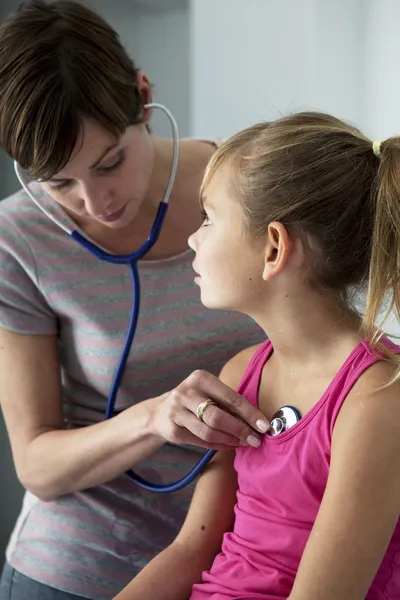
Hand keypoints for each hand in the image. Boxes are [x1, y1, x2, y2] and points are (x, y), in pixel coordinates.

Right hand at [151, 370, 269, 449]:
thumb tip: (257, 420)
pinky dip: (219, 445)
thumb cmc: (194, 400)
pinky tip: (229, 445)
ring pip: (209, 431)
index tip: (264, 426)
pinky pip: (201, 441)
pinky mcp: (172, 430)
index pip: (230, 397)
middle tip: (255, 440)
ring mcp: (176, 412)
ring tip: (243, 443)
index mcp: (200, 378)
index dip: (249, 413)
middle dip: (240, 430)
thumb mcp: (208, 392)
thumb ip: (228, 402)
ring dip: (230, 440)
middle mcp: (186, 392)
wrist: (159, 412)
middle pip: (218, 416)